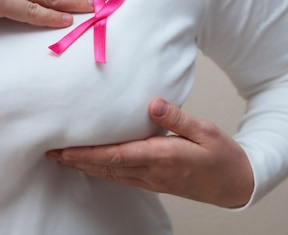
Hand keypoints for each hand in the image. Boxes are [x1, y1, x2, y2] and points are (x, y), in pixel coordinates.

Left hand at [46, 98, 254, 207]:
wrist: (235, 184)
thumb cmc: (222, 157)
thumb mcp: (205, 131)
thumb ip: (177, 118)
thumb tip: (153, 104)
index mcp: (162, 156)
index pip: (117, 155)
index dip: (88, 153)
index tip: (65, 149)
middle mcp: (153, 171)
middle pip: (107, 167)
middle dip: (77, 161)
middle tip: (52, 153)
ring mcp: (153, 180)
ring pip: (112, 175)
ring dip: (86, 167)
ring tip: (64, 159)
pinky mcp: (156, 182)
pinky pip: (123, 178)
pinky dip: (103, 172)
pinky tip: (95, 167)